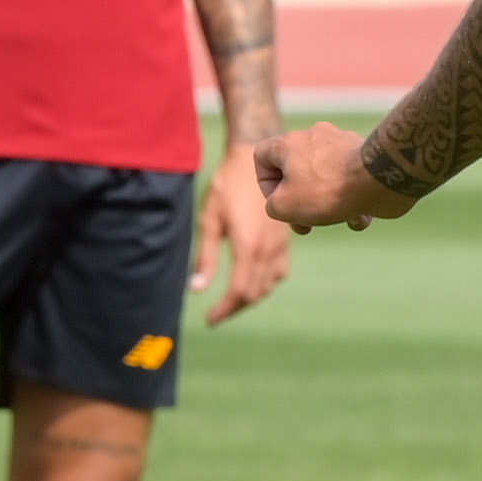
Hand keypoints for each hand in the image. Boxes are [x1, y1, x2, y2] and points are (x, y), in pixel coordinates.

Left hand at [195, 153, 292, 321]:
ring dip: (250, 297)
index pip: (239, 292)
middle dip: (234, 307)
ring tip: (231, 300)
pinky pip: (279, 273)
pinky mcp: (285, 240)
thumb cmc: (227, 186)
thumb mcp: (210, 220)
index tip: (210, 320)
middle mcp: (268, 251)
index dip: (224, 310)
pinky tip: (253, 280)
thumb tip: (196, 289)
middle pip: (254, 294)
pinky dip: (265, 284)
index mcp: (248, 247)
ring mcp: (280, 246)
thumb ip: (205, 257)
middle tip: (217, 314)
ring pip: (268, 286)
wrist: (257, 161)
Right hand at [254, 122, 412, 233]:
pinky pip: (351, 182)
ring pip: (324, 179)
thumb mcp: (284, 206)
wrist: (378, 178)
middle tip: (305, 225)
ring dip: (327, 205)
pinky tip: (360, 217)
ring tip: (337, 219)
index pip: (262, 156)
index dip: (266, 184)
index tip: (280, 203)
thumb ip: (273, 206)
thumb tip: (284, 206)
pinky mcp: (365, 157)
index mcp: (289, 143)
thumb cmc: (326, 190)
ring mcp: (342, 145)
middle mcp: (314, 137)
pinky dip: (353, 202)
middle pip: (295, 171)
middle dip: (299, 203)